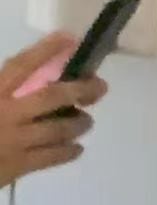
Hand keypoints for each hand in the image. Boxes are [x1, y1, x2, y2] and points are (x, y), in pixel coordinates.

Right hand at [0, 34, 108, 189]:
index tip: (68, 39)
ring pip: (58, 130)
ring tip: (87, 121)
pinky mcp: (20, 166)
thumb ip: (2, 85)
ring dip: (78, 124)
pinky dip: (68, 152)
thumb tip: (23, 75)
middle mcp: (8, 113)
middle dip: (79, 90)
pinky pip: (52, 158)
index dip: (45, 50)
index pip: (22, 65)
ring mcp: (16, 141)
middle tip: (100, 87)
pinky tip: (77, 148)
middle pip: (51, 98)